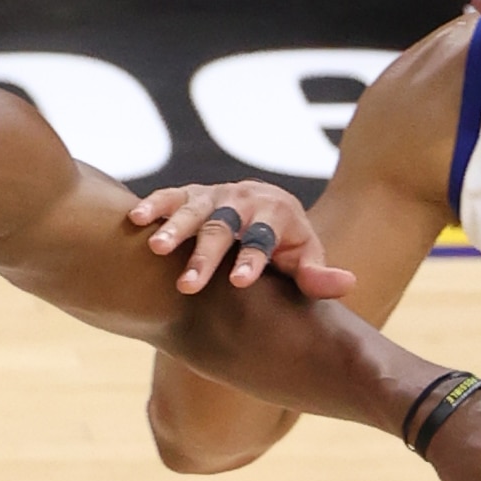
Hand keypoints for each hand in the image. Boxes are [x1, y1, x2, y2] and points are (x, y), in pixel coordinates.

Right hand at [124, 175, 359, 301]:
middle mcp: (244, 199)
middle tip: (188, 285)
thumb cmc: (285, 245)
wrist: (264, 209)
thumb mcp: (304, 257)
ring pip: (193, 210)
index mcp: (278, 212)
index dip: (252, 259)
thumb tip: (346, 283)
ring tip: (156, 248)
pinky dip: (153, 205)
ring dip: (174, 229)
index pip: (264, 238)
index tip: (239, 282)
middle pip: (224, 227)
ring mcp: (214, 195)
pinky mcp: (189, 194)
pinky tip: (135, 219)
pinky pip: (169, 196)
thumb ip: (318, 274)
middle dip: (206, 256)